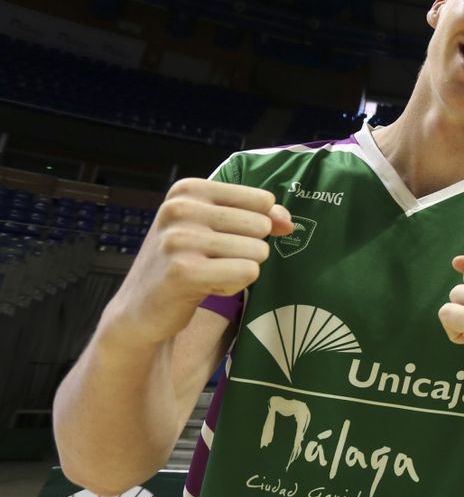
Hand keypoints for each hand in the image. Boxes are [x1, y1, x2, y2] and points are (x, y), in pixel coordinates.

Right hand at [107, 177, 293, 346]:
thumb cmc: (185, 261)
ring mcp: (180, 239)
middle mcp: (181, 208)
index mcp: (189, 190)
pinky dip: (234, 285)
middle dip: (247, 249)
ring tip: (207, 273)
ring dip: (240, 269)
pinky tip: (205, 286)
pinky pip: (248, 273)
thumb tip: (288, 223)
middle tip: (212, 260)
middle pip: (262, 226)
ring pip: (257, 251)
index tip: (223, 237)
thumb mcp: (216, 228)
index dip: (256, 225)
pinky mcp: (185, 271)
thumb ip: (258, 218)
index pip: (262, 200)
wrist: (141, 306)